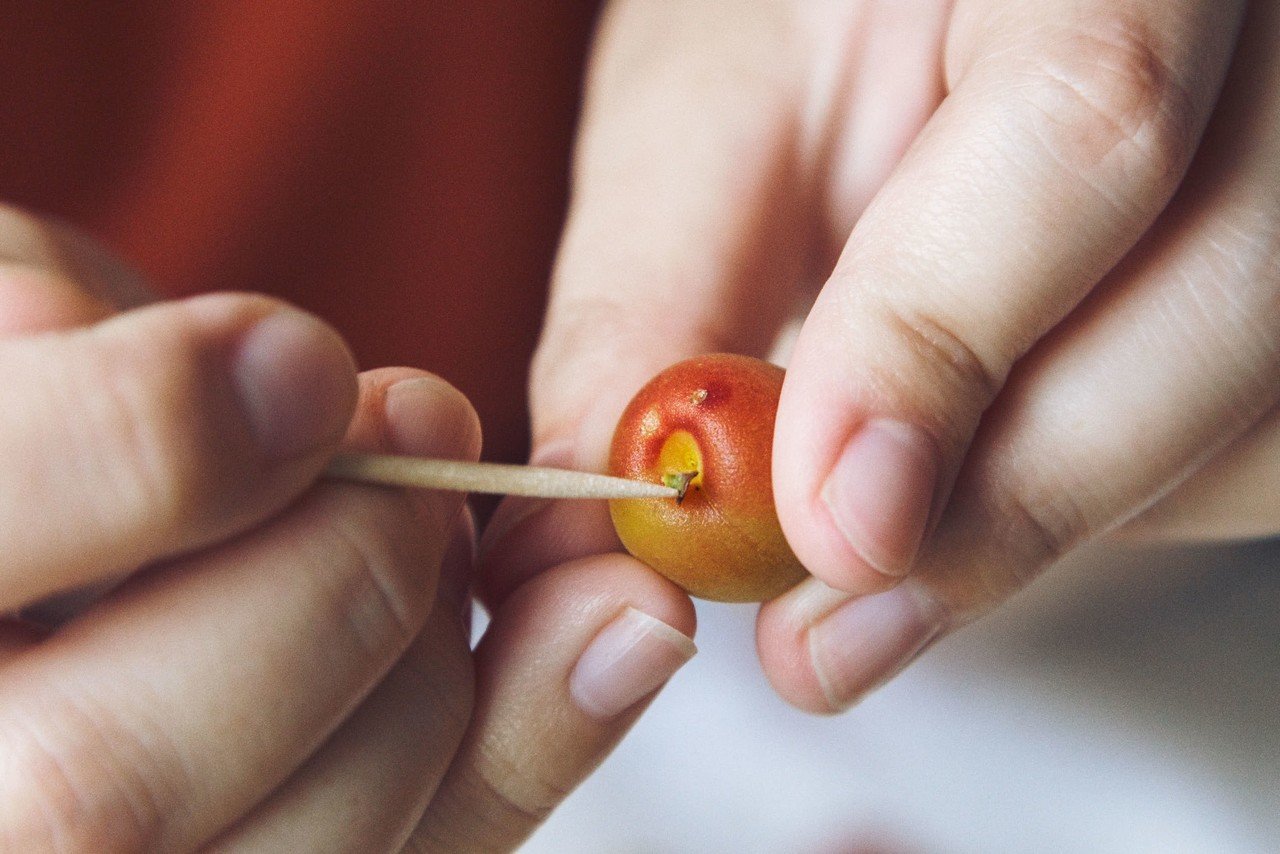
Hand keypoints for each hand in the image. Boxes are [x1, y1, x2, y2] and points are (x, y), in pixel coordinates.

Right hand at [0, 206, 686, 851]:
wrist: (55, 538)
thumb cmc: (30, 431)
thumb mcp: (7, 344)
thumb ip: (91, 372)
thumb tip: (278, 391)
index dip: (161, 432)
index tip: (303, 366)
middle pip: (122, 775)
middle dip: (337, 575)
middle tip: (420, 437)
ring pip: (307, 838)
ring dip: (432, 656)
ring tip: (431, 538)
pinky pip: (432, 850)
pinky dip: (540, 729)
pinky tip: (612, 624)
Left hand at [483, 0, 1279, 715]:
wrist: (924, 14)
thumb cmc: (800, 25)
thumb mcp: (701, 122)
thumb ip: (652, 303)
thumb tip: (609, 524)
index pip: (1080, 127)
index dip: (941, 347)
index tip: (827, 525)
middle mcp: (1256, 51)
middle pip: (1215, 308)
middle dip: (1000, 513)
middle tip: (824, 632)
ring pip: (1244, 421)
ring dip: (1037, 521)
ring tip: (884, 531)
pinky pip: (1247, 456)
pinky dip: (1095, 513)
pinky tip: (984, 470)